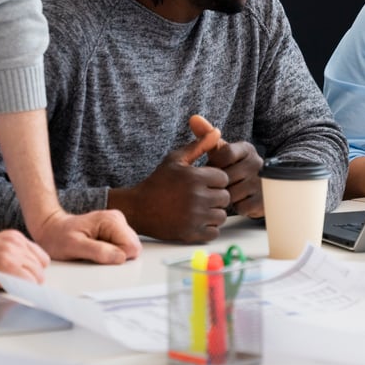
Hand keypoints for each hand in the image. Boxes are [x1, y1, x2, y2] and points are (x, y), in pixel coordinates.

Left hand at [30, 209, 140, 264]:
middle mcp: (117, 219)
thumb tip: (120, 258)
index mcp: (111, 220)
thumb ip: (98, 251)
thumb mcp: (74, 246)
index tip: (98, 255)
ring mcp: (117, 225)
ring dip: (112, 255)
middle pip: (132, 248)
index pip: (132, 248)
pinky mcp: (114, 232)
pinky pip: (121, 249)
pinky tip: (95, 248)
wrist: (51, 229)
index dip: (116, 258)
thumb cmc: (58, 236)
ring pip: (128, 250)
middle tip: (93, 253)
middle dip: (115, 257)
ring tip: (92, 249)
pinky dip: (109, 253)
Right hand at [108, 121, 229, 242]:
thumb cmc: (158, 181)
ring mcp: (194, 217)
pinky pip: (214, 232)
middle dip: (216, 196)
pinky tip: (197, 220)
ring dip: (214, 212)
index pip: (224, 178)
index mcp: (194, 178)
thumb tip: (217, 132)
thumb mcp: (175, 159)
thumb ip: (198, 146)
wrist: (139, 208)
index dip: (216, 180)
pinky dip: (208, 228)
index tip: (205, 182)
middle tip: (203, 196)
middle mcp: (197, 197)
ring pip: (222, 216)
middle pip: (225, 197)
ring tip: (200, 208)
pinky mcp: (191, 233)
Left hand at [192, 115, 264, 217]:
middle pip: (226, 175)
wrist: (257, 189)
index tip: (213, 167)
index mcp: (247, 149)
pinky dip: (236, 207)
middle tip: (216, 183)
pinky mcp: (264, 201)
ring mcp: (262, 182)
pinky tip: (237, 201)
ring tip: (226, 192)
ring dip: (225, 196)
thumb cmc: (232, 168)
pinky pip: (241, 207)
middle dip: (218, 182)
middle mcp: (257, 163)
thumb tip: (193, 118)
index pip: (224, 154)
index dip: (214, 163)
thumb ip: (206, 135)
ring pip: (232, 193)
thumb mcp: (220, 151)